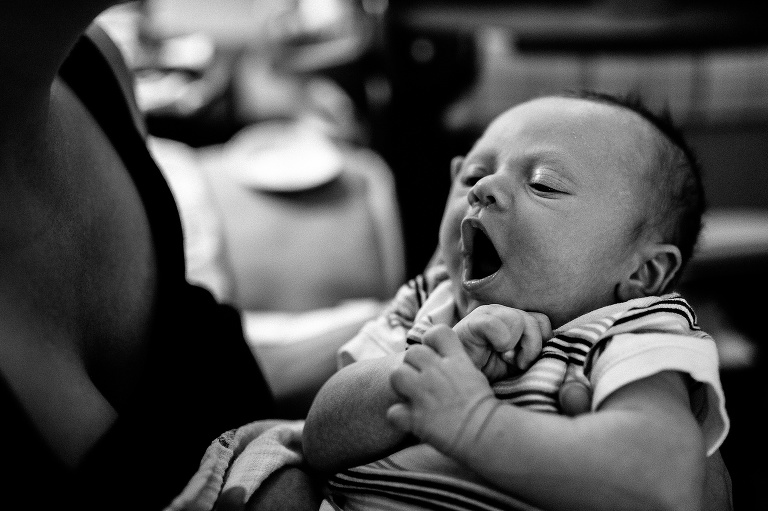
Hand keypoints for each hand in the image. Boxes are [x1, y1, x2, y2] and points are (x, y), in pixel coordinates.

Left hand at [386, 325, 497, 455]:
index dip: (431, 341)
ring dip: (401, 385)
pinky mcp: (416, 418)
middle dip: (413, 364)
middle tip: (421, 379)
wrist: (487, 433)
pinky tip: (410, 420)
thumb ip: (456, 362)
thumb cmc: (485, 406)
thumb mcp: (475, 375)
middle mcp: (436, 373)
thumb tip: (444, 359)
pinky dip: (399, 417)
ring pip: (396, 375)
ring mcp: (424, 394)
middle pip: (412, 353)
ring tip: (412, 395)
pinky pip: (394, 411)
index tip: (433, 354)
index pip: (436, 332)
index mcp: (455, 360)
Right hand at [453, 305, 550, 381]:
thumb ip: (538, 354)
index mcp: (515, 320)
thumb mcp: (520, 365)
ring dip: (517, 347)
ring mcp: (487, 314)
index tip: (528, 361)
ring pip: (521, 320)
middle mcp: (502, 313)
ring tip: (504, 358)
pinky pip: (499, 325)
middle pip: (538, 320)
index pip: (544, 321)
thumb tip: (560, 351)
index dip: (542, 343)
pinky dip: (501, 342)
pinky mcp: (472, 322)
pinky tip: (491, 352)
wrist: (458, 386)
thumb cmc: (489, 377)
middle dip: (533, 347)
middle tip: (517, 363)